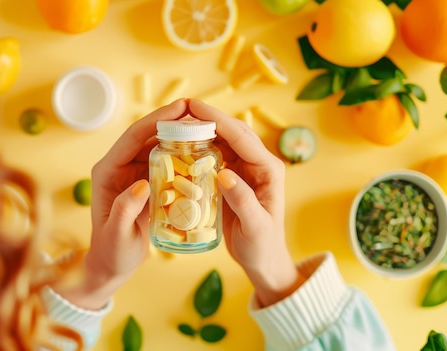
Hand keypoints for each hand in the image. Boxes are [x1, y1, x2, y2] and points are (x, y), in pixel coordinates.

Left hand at [56, 99, 188, 308]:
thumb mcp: (117, 234)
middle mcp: (120, 167)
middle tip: (200, 111)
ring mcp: (134, 173)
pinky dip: (182, 155)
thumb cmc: (112, 252)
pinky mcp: (147, 182)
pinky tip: (202, 151)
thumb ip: (125, 209)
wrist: (112, 265)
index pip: (132, 138)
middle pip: (147, 135)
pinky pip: (166, 163)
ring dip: (180, 135)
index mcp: (108, 172)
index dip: (156, 120)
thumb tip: (142, 183)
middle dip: (172, 121)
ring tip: (206, 126)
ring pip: (158, 146)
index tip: (181, 108)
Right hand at [187, 99, 304, 306]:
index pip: (241, 137)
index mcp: (268, 170)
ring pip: (225, 140)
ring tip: (178, 121)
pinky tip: (183, 145)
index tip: (193, 107)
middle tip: (180, 107)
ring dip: (204, 129)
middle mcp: (259, 164)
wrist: (264, 260)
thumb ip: (243, 200)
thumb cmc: (262, 246)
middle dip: (209, 117)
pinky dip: (201, 146)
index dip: (217, 120)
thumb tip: (224, 173)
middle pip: (233, 131)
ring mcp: (247, 169)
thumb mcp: (254, 227)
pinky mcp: (235, 177)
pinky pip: (217, 154)